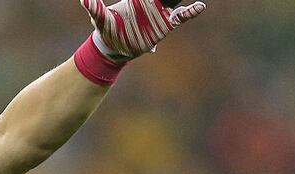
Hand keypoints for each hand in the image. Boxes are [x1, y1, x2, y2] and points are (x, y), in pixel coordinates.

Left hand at [80, 0, 205, 59]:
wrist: (114, 48)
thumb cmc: (106, 30)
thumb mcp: (100, 19)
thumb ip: (95, 8)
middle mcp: (151, 2)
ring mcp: (160, 12)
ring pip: (175, 0)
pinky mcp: (165, 25)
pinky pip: (181, 16)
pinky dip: (191, 11)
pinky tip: (200, 6)